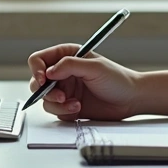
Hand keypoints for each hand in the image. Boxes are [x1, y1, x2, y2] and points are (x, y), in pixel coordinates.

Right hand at [27, 44, 141, 120]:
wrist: (131, 100)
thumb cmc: (118, 79)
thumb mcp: (95, 67)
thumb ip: (70, 65)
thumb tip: (49, 71)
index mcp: (67, 56)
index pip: (39, 59)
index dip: (37, 69)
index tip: (43, 79)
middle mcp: (63, 73)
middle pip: (37, 81)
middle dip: (45, 91)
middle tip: (60, 96)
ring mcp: (64, 90)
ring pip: (44, 99)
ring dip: (56, 104)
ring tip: (74, 104)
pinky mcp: (67, 106)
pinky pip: (54, 111)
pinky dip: (63, 111)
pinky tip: (78, 108)